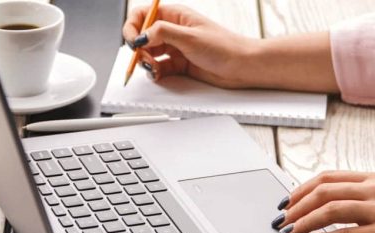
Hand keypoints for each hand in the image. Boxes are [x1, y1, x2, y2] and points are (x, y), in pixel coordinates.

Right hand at [122, 5, 257, 87]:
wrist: (242, 67)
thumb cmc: (224, 47)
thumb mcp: (189, 37)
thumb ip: (162, 33)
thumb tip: (141, 35)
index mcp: (175, 16)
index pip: (142, 15)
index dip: (133, 27)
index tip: (133, 42)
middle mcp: (173, 30)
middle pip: (143, 36)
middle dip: (139, 49)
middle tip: (143, 59)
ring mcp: (176, 48)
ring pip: (150, 53)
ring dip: (146, 62)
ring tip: (153, 68)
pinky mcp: (180, 64)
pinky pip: (160, 68)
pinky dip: (156, 72)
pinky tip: (159, 75)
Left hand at [271, 171, 374, 232]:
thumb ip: (362, 193)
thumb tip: (327, 200)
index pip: (327, 177)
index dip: (301, 189)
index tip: (286, 201)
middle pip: (323, 191)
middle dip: (295, 206)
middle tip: (281, 218)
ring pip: (330, 210)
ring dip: (303, 222)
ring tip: (289, 232)